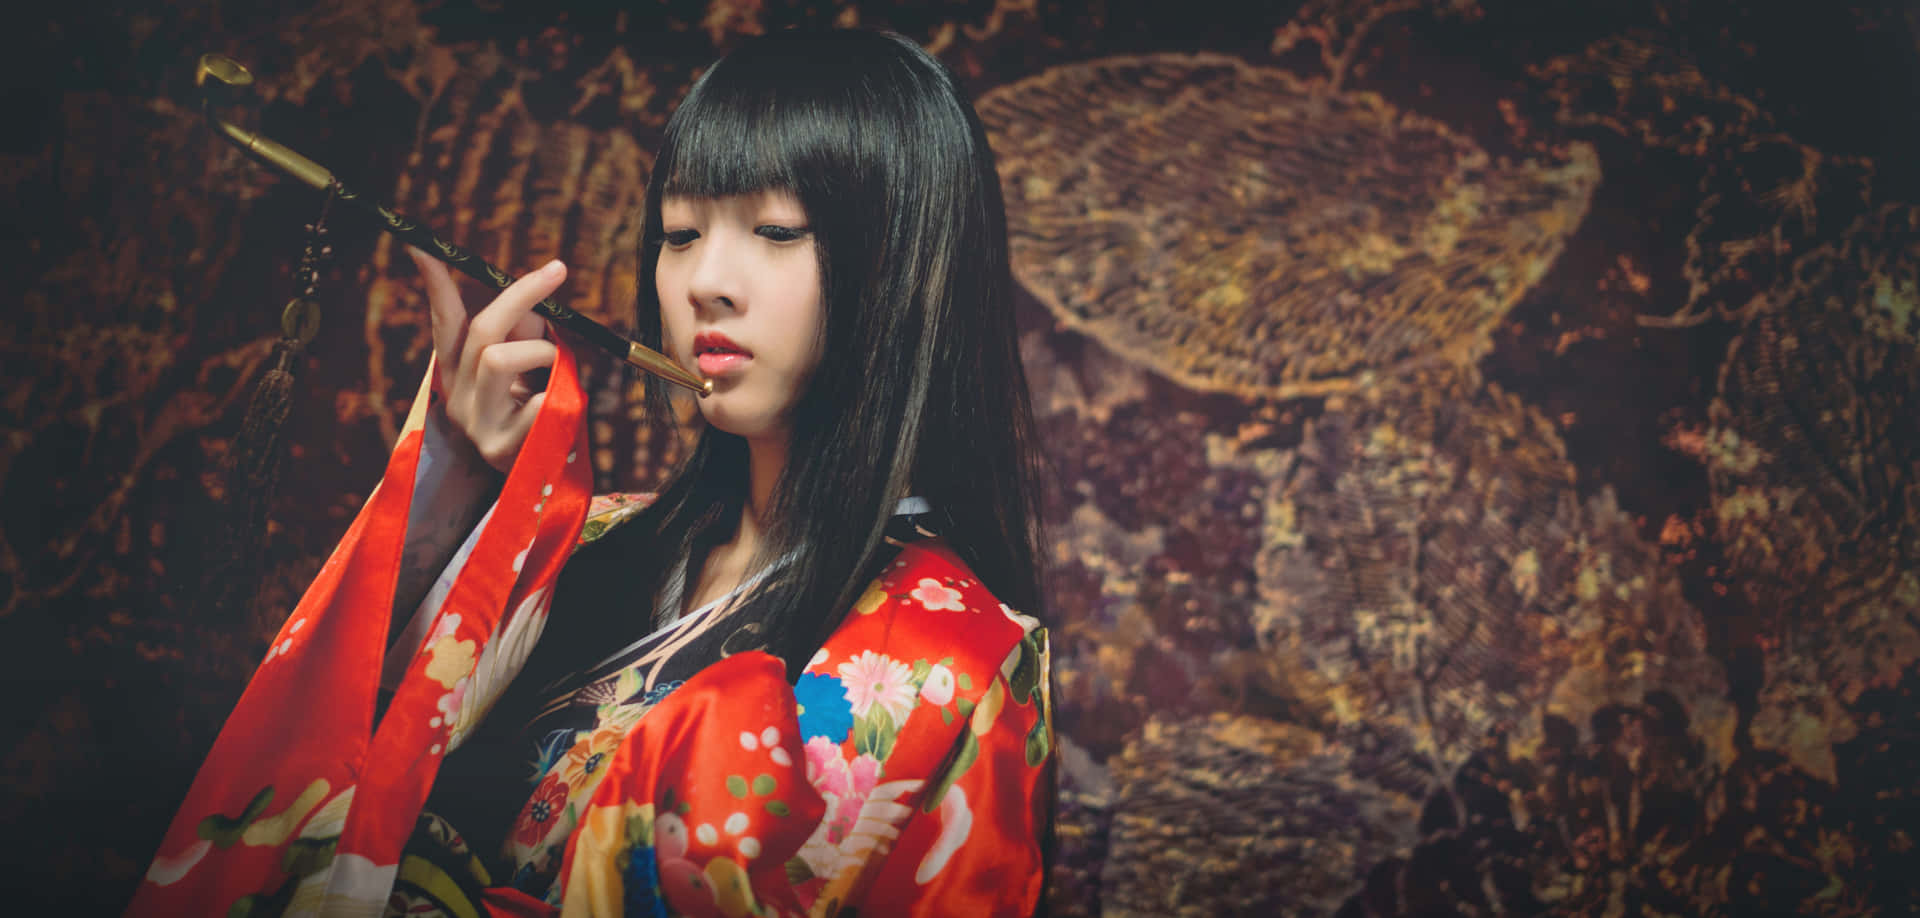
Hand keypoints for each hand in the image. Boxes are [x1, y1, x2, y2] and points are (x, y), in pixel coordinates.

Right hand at [410, 247, 564, 473]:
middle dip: (522, 294)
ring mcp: (474, 421)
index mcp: (458, 370)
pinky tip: (553, 409)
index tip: (420, 245)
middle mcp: (456, 393)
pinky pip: (534, 402)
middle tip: (557, 270)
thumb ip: (524, 335)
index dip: (434, 284)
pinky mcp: (497, 447)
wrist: (536, 477)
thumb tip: (531, 308)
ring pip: (498, 359)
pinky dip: (554, 396)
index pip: (444, 321)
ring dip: (542, 351)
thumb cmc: (533, 411)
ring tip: (557, 367)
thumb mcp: (527, 368)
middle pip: (481, 330)